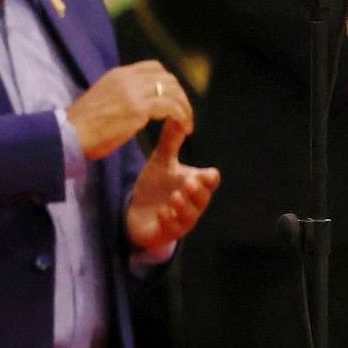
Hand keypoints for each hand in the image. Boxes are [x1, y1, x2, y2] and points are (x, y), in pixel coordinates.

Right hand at [67, 59, 189, 158]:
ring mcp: (132, 92)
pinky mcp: (137, 109)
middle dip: (180, 95)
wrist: (67, 135)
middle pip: (168, 78)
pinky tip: (183, 128)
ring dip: (185, 108)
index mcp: (117, 75)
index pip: (153, 68)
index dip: (168, 82)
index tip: (172, 100)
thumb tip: (135, 106)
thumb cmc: (79, 126)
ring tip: (186, 124)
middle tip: (183, 114)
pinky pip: (171, 108)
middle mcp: (126, 78)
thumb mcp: (100, 100)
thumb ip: (119, 96)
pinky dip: (182, 117)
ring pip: (173, 91)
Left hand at [125, 126, 221, 251]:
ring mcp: (180, 220)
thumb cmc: (156, 186)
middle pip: (202, 200)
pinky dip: (168, 222)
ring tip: (174, 198)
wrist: (137, 212)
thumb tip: (177, 115)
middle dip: (197, 193)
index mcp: (195, 185)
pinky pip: (171, 230)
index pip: (209, 182)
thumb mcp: (162, 162)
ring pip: (188, 217)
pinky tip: (162, 213)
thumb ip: (171, 141)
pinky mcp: (165, 232)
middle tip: (189, 183)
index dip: (209, 179)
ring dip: (183, 208)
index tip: (207, 174)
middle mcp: (192, 204)